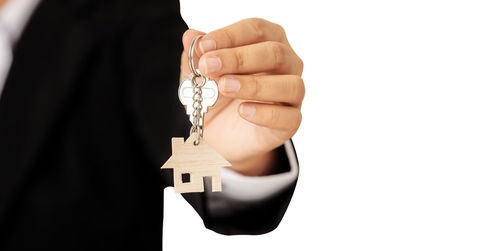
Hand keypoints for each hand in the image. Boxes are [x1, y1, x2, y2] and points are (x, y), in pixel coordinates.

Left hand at [180, 18, 303, 175]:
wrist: (220, 136)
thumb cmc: (217, 96)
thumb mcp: (200, 76)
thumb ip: (197, 56)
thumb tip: (190, 36)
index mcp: (268, 41)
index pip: (256, 30)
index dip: (229, 36)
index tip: (203, 46)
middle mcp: (287, 64)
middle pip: (274, 53)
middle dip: (238, 58)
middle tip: (208, 66)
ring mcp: (292, 94)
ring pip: (290, 84)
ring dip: (254, 85)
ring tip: (224, 87)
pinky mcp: (291, 122)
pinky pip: (289, 116)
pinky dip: (266, 113)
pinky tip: (242, 111)